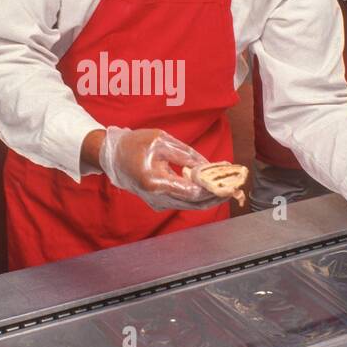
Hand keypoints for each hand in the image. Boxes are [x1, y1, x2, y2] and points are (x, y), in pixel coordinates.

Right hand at [98, 126, 223, 210]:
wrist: (111, 156)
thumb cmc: (134, 144)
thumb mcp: (162, 141)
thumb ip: (186, 154)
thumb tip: (208, 166)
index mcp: (156, 182)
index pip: (193, 192)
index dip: (213, 188)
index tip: (229, 180)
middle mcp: (157, 198)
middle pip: (195, 203)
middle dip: (217, 195)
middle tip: (235, 186)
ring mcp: (157, 203)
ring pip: (191, 206)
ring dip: (210, 197)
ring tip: (228, 186)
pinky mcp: (159, 202)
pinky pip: (183, 202)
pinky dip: (199, 196)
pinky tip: (211, 186)